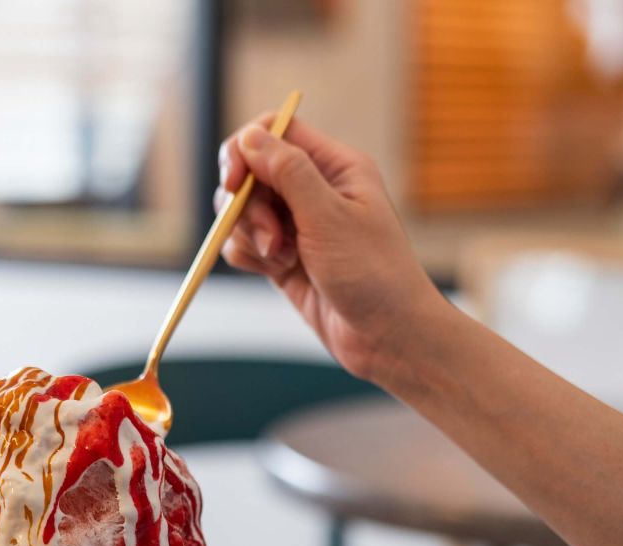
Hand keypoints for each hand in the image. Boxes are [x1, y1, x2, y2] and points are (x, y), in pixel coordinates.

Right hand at [217, 116, 445, 381]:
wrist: (387, 336)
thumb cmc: (372, 273)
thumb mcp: (329, 216)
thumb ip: (288, 172)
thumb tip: (250, 136)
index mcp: (335, 167)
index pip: (275, 132)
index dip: (246, 150)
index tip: (235, 182)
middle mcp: (314, 189)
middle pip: (251, 172)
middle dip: (248, 206)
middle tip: (271, 238)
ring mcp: (296, 224)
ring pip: (242, 211)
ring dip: (249, 235)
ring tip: (281, 260)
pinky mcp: (282, 257)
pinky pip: (245, 243)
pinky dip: (250, 257)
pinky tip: (277, 272)